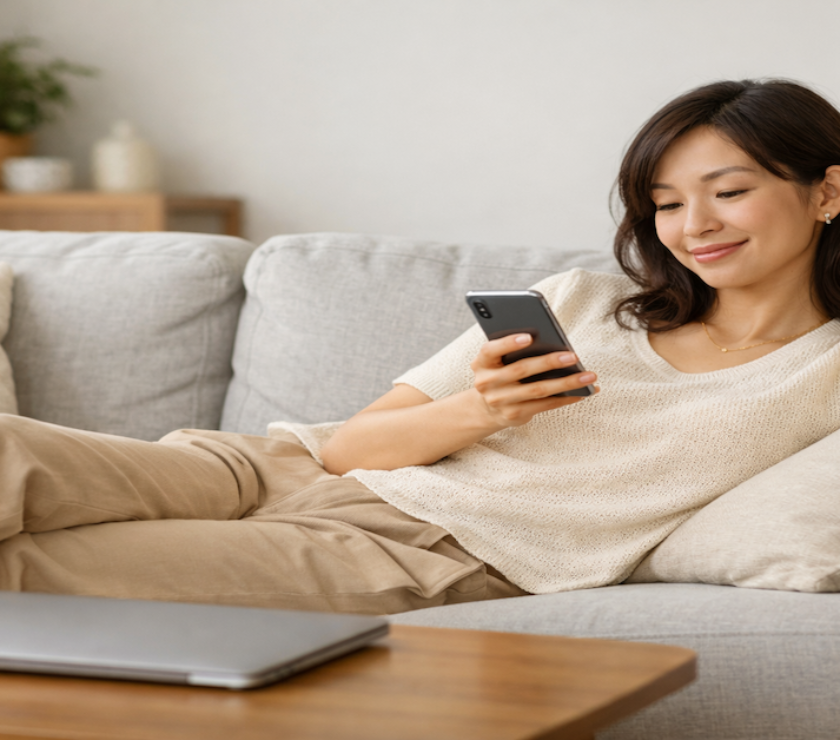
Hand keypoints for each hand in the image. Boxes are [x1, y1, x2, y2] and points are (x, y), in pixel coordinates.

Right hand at [470, 333, 597, 428]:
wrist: (486, 408)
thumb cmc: (499, 374)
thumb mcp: (496, 362)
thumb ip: (512, 351)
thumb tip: (552, 342)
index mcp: (481, 363)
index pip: (491, 350)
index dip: (509, 343)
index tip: (530, 337)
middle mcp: (487, 383)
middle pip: (521, 370)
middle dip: (549, 362)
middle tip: (573, 356)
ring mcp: (500, 401)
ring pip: (538, 390)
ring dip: (566, 382)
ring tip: (589, 376)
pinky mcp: (514, 415)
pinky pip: (544, 405)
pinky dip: (565, 398)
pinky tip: (582, 392)